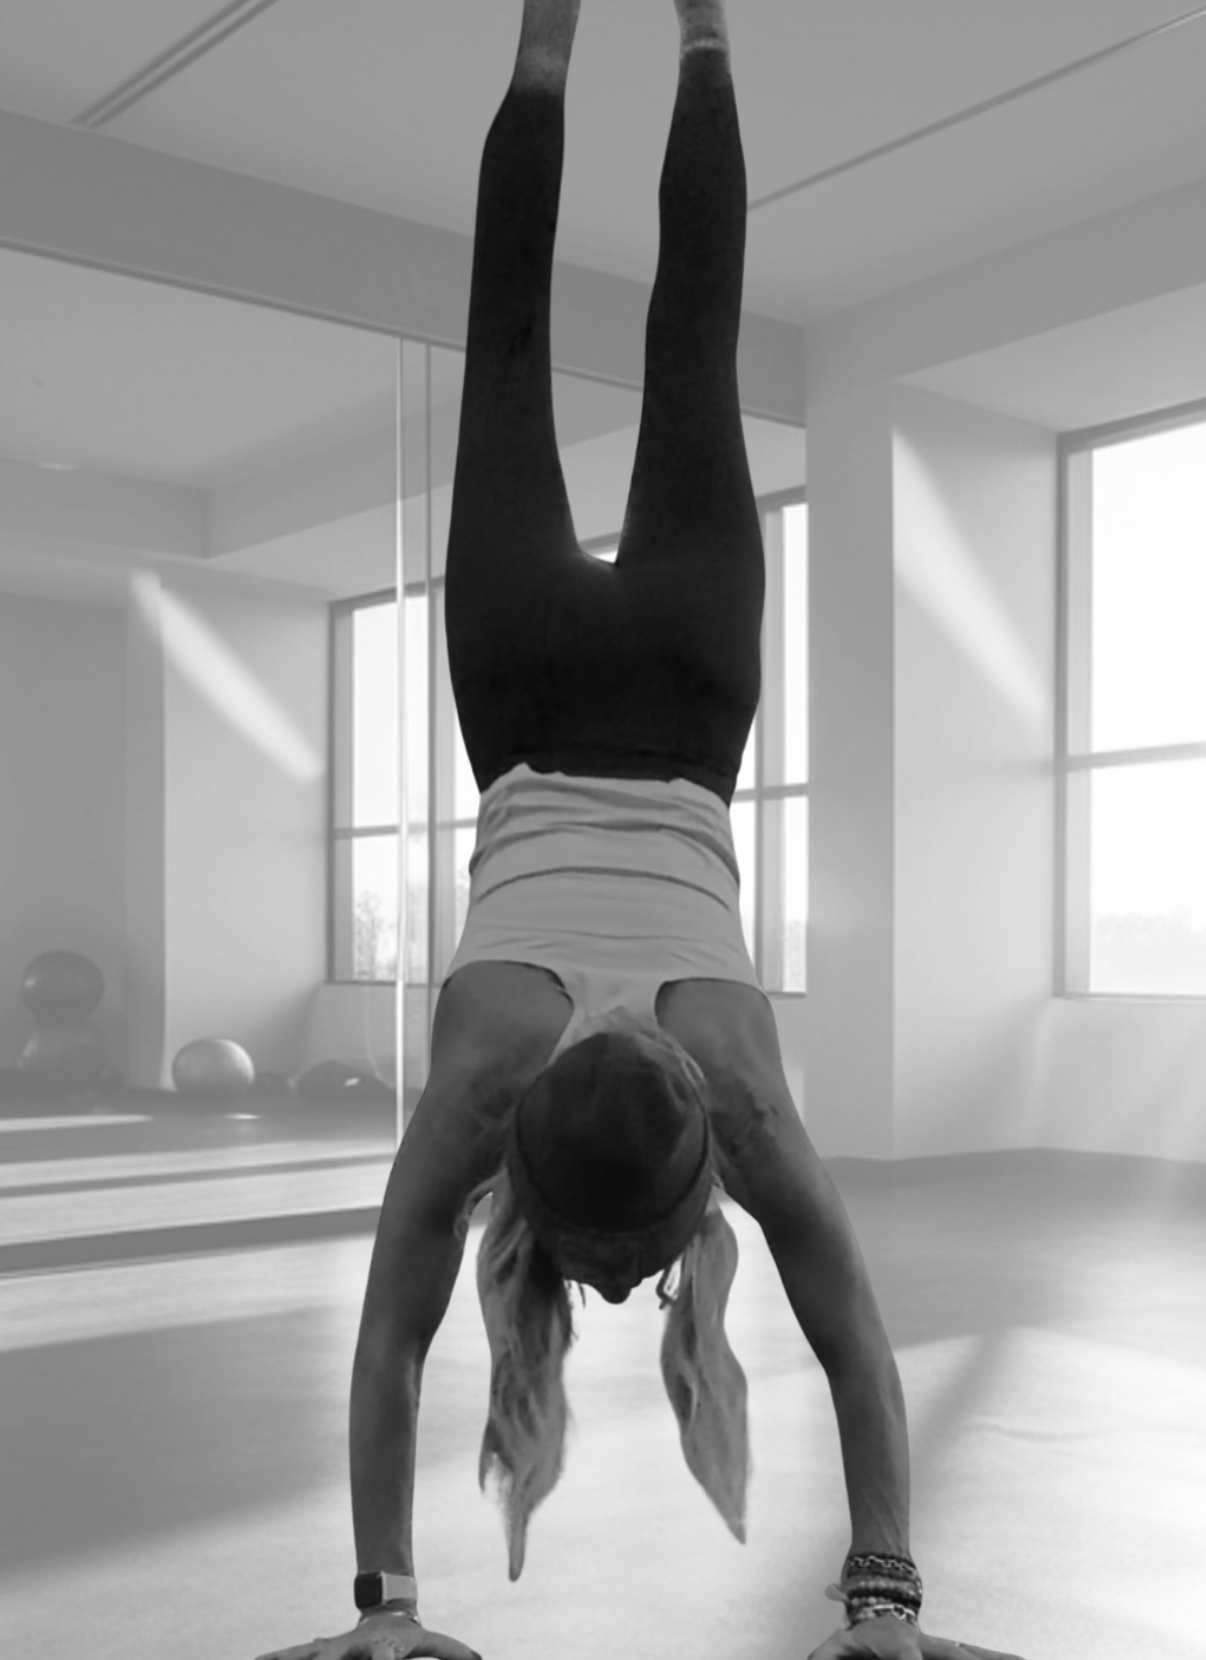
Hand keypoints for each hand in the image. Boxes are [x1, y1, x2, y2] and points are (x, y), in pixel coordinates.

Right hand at [253, 1607, 483, 1659]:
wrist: (385, 1612)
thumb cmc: (409, 1636)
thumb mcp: (432, 1642)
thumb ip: (454, 1653)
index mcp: (380, 1649)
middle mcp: (351, 1648)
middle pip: (331, 1658)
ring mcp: (331, 1649)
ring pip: (303, 1656)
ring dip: (282, 1659)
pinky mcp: (318, 1651)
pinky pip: (291, 1656)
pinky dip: (273, 1658)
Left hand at [808, 1615, 1026, 1659]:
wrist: (875, 1593)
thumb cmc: (858, 1630)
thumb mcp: (837, 1645)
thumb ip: (826, 1656)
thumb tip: (814, 1659)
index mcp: (902, 1645)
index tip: (954, 1655)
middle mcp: (925, 1645)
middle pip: (956, 1654)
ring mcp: (938, 1646)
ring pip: (972, 1654)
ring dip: (998, 1658)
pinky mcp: (943, 1650)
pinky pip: (974, 1655)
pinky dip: (997, 1657)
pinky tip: (1021, 1658)